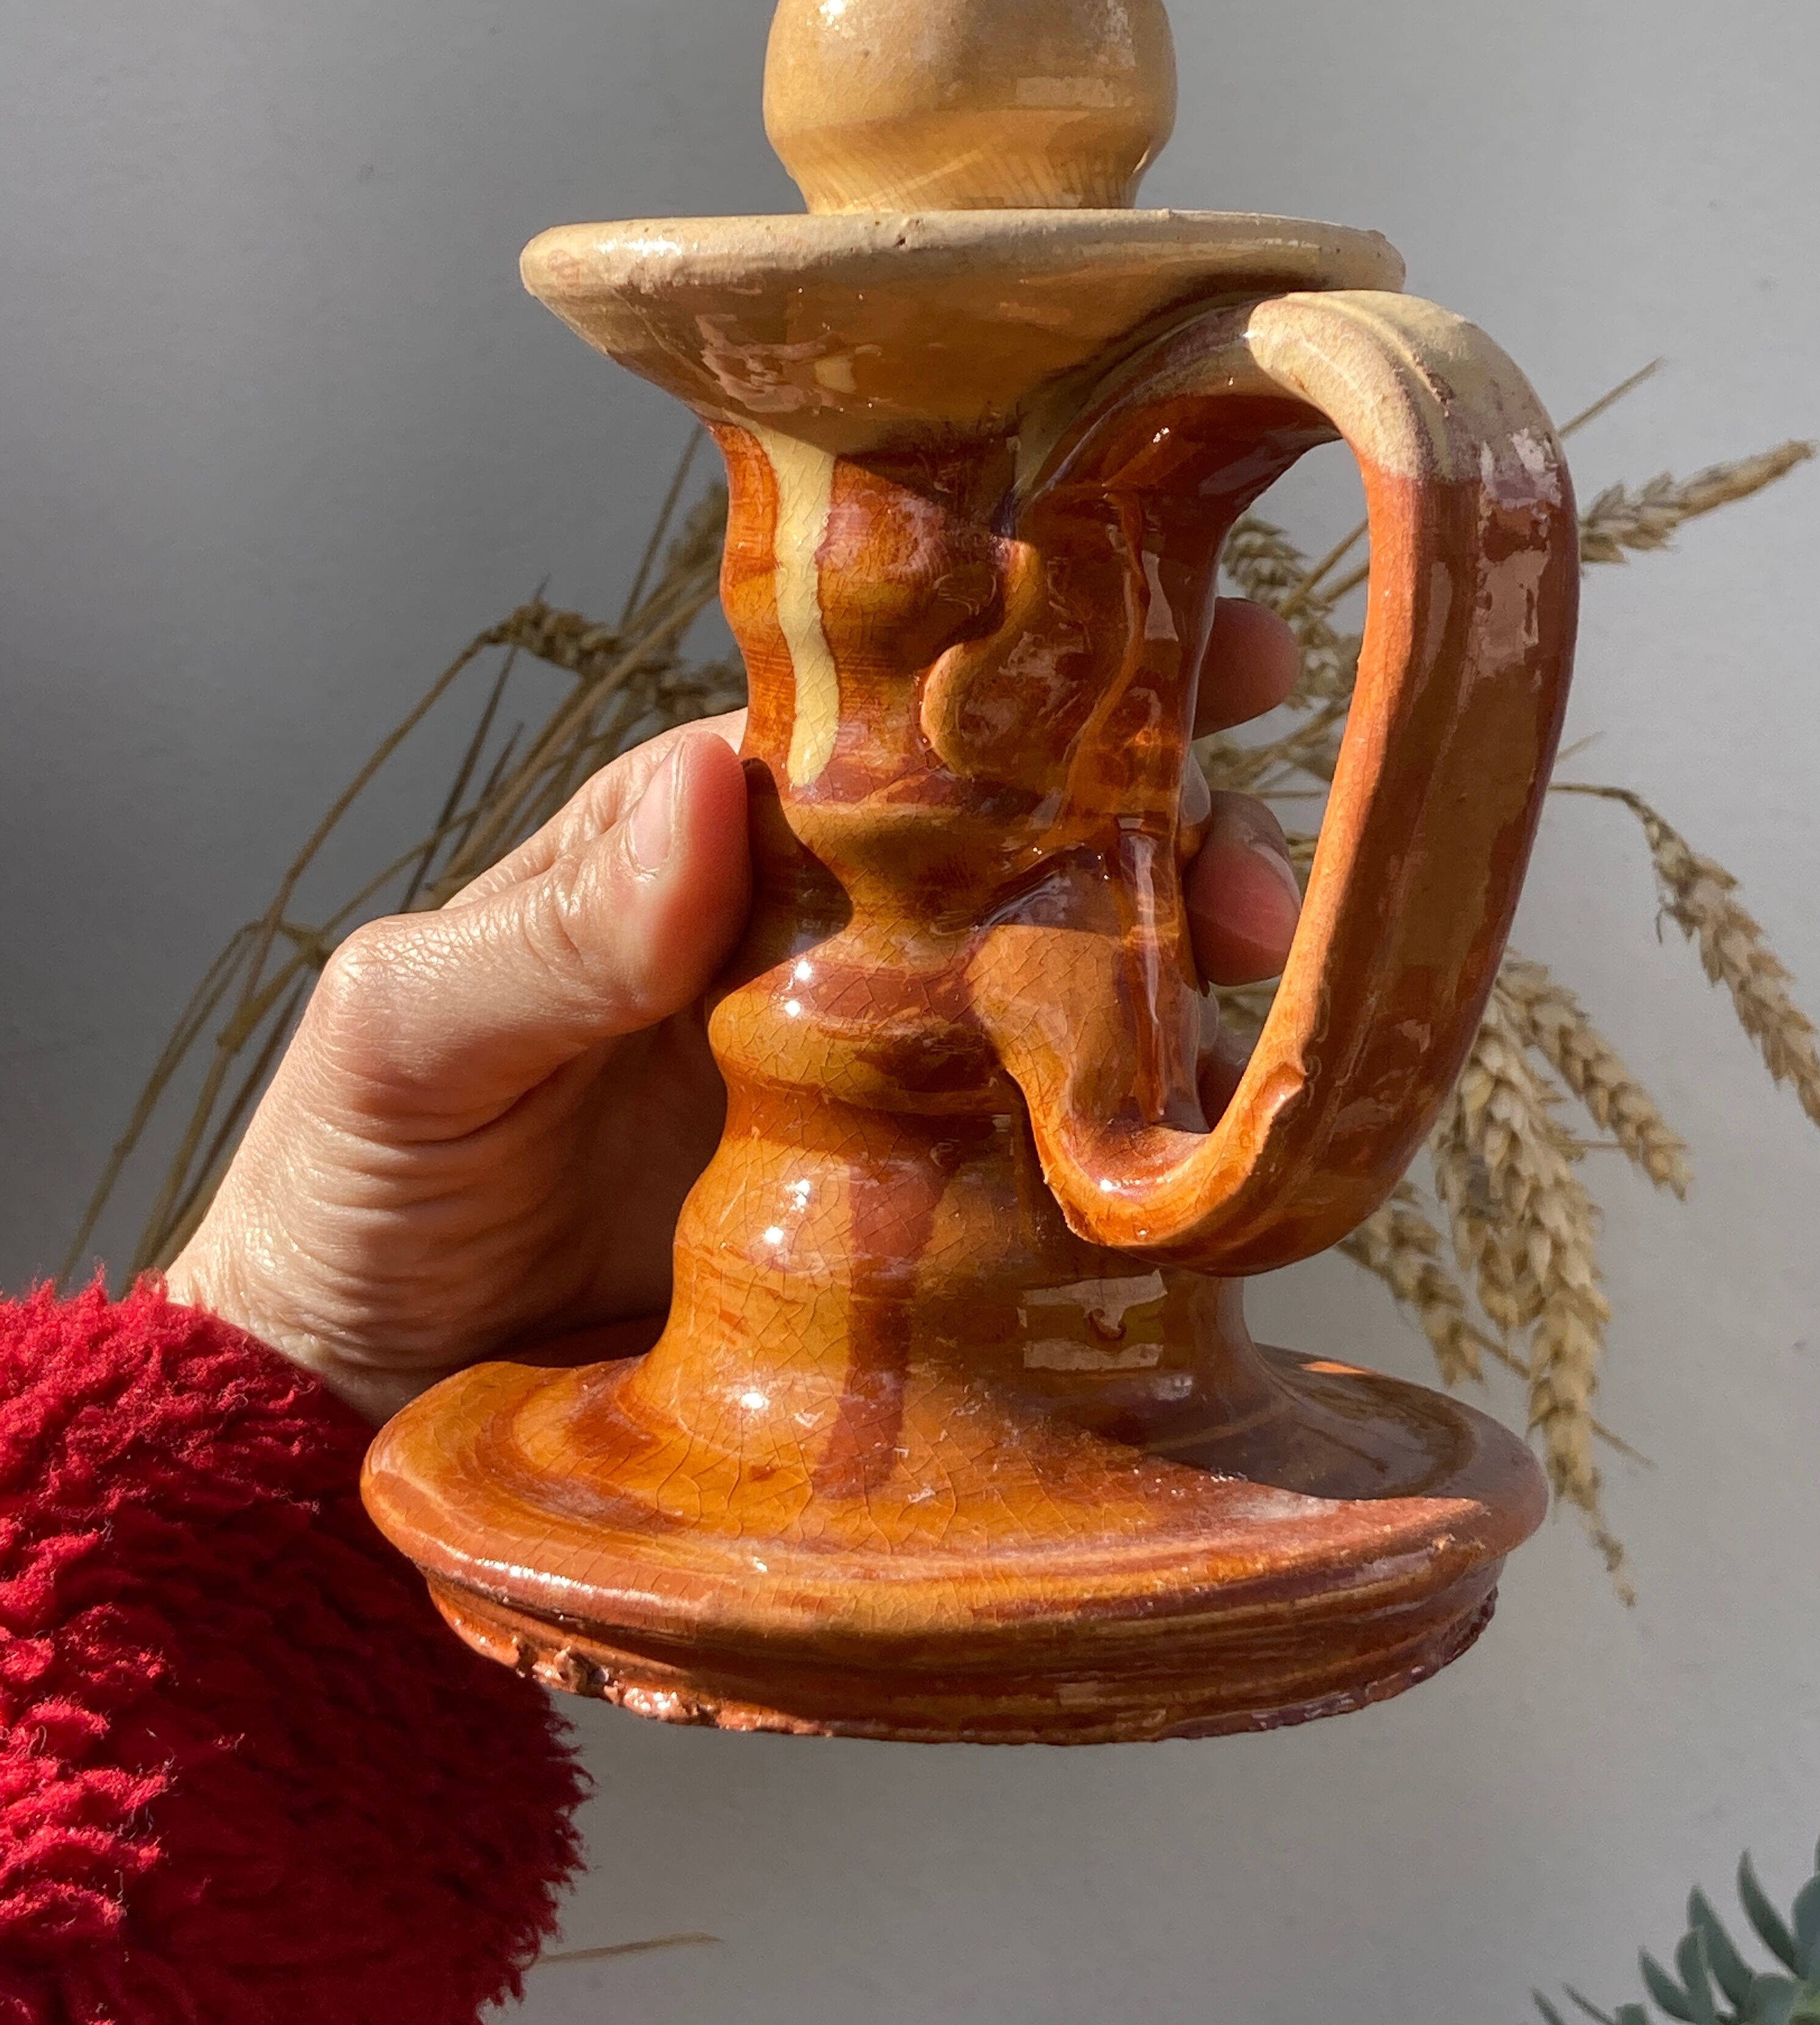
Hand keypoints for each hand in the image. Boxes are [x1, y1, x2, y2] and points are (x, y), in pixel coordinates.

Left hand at [166, 601, 1302, 1416]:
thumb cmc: (355, 1183)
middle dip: (1156, 826)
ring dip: (1173, 982)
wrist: (352, 1403)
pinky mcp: (904, 1242)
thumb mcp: (404, 1038)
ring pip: (1055, 1004)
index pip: (884, 733)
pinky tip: (1203, 1161)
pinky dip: (1130, 1156)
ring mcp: (874, 1101)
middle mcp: (815, 958)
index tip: (1170, 621)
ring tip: (1262, 991)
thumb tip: (703, 776)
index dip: (1023, 670)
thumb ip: (545, 928)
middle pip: (1013, 858)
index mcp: (704, 858)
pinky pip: (1037, 1177)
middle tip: (1254, 866)